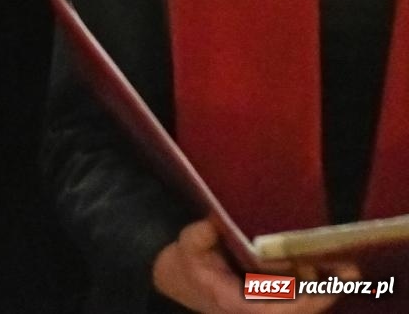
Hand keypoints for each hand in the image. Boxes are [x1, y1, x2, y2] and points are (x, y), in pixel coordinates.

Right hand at [152, 220, 354, 312]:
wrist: (179, 281)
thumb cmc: (184, 264)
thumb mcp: (185, 247)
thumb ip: (199, 237)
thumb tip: (213, 223)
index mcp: (235, 302)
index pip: (276, 310)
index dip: (304, 304)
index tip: (327, 291)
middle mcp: (254, 309)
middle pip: (298, 309)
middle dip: (325, 293)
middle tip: (349, 271)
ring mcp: (263, 306)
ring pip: (301, 303)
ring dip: (324, 288)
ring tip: (345, 268)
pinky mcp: (269, 298)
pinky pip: (297, 295)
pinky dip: (314, 283)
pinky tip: (328, 266)